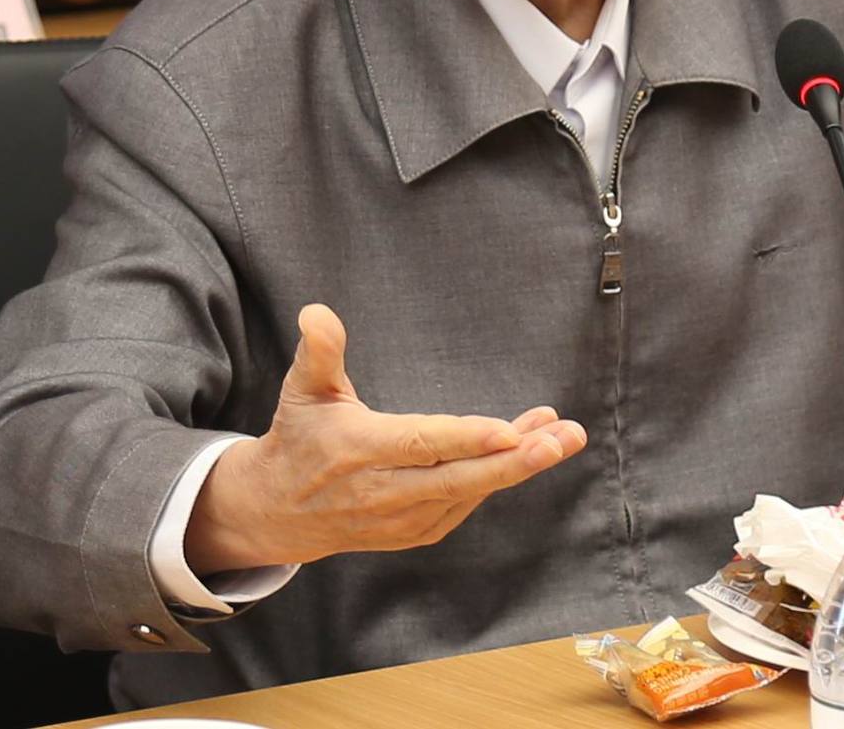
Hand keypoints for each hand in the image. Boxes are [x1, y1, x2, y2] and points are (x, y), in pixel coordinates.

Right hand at [184, 304, 585, 573]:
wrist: (278, 510)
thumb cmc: (300, 437)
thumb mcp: (303, 390)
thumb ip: (319, 352)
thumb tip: (317, 311)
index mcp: (359, 450)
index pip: (420, 445)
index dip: (466, 440)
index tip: (509, 431)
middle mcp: (384, 492)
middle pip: (459, 478)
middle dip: (517, 460)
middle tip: (565, 438)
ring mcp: (402, 519)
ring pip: (471, 492)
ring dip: (520, 466)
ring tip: (564, 435)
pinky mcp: (416, 531)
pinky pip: (465, 504)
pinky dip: (498, 479)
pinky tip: (530, 449)